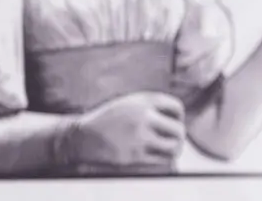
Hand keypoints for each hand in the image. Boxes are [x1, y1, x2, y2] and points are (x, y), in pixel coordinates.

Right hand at [65, 92, 185, 165]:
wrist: (82, 136)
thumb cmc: (108, 120)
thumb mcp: (129, 102)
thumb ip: (151, 106)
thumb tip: (176, 117)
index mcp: (144, 101)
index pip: (177, 108)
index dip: (179, 117)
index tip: (174, 122)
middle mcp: (144, 117)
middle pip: (178, 129)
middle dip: (179, 136)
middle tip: (175, 140)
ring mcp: (140, 137)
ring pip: (173, 146)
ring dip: (176, 149)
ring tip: (172, 150)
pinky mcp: (134, 156)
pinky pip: (161, 161)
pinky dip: (165, 160)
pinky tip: (161, 158)